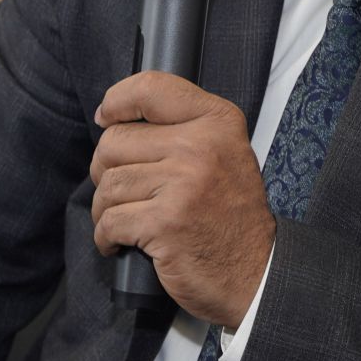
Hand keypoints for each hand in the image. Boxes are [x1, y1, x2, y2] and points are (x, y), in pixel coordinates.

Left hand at [89, 72, 275, 327]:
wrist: (255, 272)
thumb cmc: (229, 215)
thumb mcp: (222, 153)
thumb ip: (181, 128)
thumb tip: (112, 117)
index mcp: (217, 122)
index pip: (151, 89)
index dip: (117, 100)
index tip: (106, 118)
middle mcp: (201, 146)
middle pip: (115, 141)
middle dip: (106, 170)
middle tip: (124, 192)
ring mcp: (183, 184)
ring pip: (108, 184)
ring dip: (106, 209)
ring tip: (125, 222)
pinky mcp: (165, 222)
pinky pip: (110, 221)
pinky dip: (106, 237)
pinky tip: (120, 243)